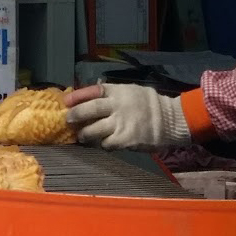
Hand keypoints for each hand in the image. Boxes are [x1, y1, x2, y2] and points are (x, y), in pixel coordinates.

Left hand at [65, 83, 190, 150]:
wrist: (170, 121)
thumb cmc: (149, 105)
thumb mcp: (131, 91)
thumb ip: (112, 94)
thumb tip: (89, 96)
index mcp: (118, 91)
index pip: (93, 91)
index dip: (77, 96)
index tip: (65, 101)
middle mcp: (118, 105)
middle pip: (89, 110)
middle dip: (75, 115)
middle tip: (68, 120)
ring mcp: (121, 123)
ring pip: (93, 130)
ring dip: (85, 135)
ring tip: (82, 136)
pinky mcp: (125, 139)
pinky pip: (106, 144)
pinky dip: (102, 145)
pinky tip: (104, 143)